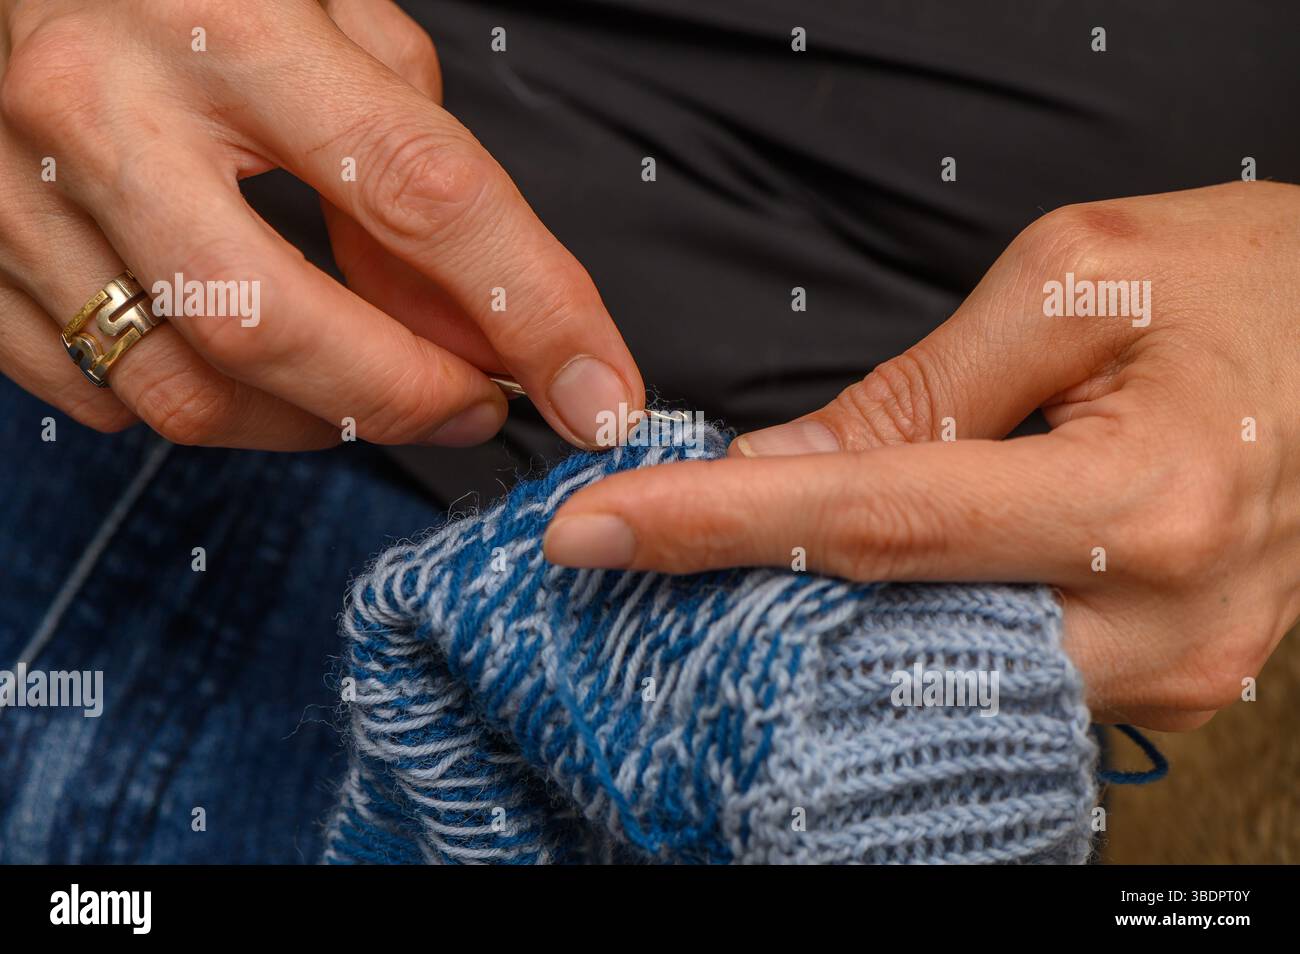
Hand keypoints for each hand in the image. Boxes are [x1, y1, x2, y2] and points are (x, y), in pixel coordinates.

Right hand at [0, 0, 641, 448]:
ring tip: (372, 388)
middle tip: (477, 408)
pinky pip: (102, 398)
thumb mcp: (333, 23)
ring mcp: (16, 197)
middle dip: (407, 398)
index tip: (599, 393)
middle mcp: (104, 113)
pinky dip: (207, 408)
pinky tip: (250, 367)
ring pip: (187, 390)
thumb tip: (474, 328)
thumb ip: (414, 166)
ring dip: (314, 423)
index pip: (422, 193)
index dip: (532, 310)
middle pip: (279, 327)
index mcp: (224, 25)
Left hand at [545, 181, 1299, 730]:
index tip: (591, 532)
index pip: (875, 526)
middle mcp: (1165, 623)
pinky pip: (1002, 679)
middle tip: (630, 559)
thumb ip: (917, 394)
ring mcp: (1177, 675)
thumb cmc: (1256, 282)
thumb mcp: (1075, 283)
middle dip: (745, 599)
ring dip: (817, 625)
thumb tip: (783, 472)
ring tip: (720, 571)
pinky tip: (845, 596)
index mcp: (1147, 498)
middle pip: (893, 632)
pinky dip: (906, 638)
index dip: (712, 528)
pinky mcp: (1172, 685)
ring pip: (940, 676)